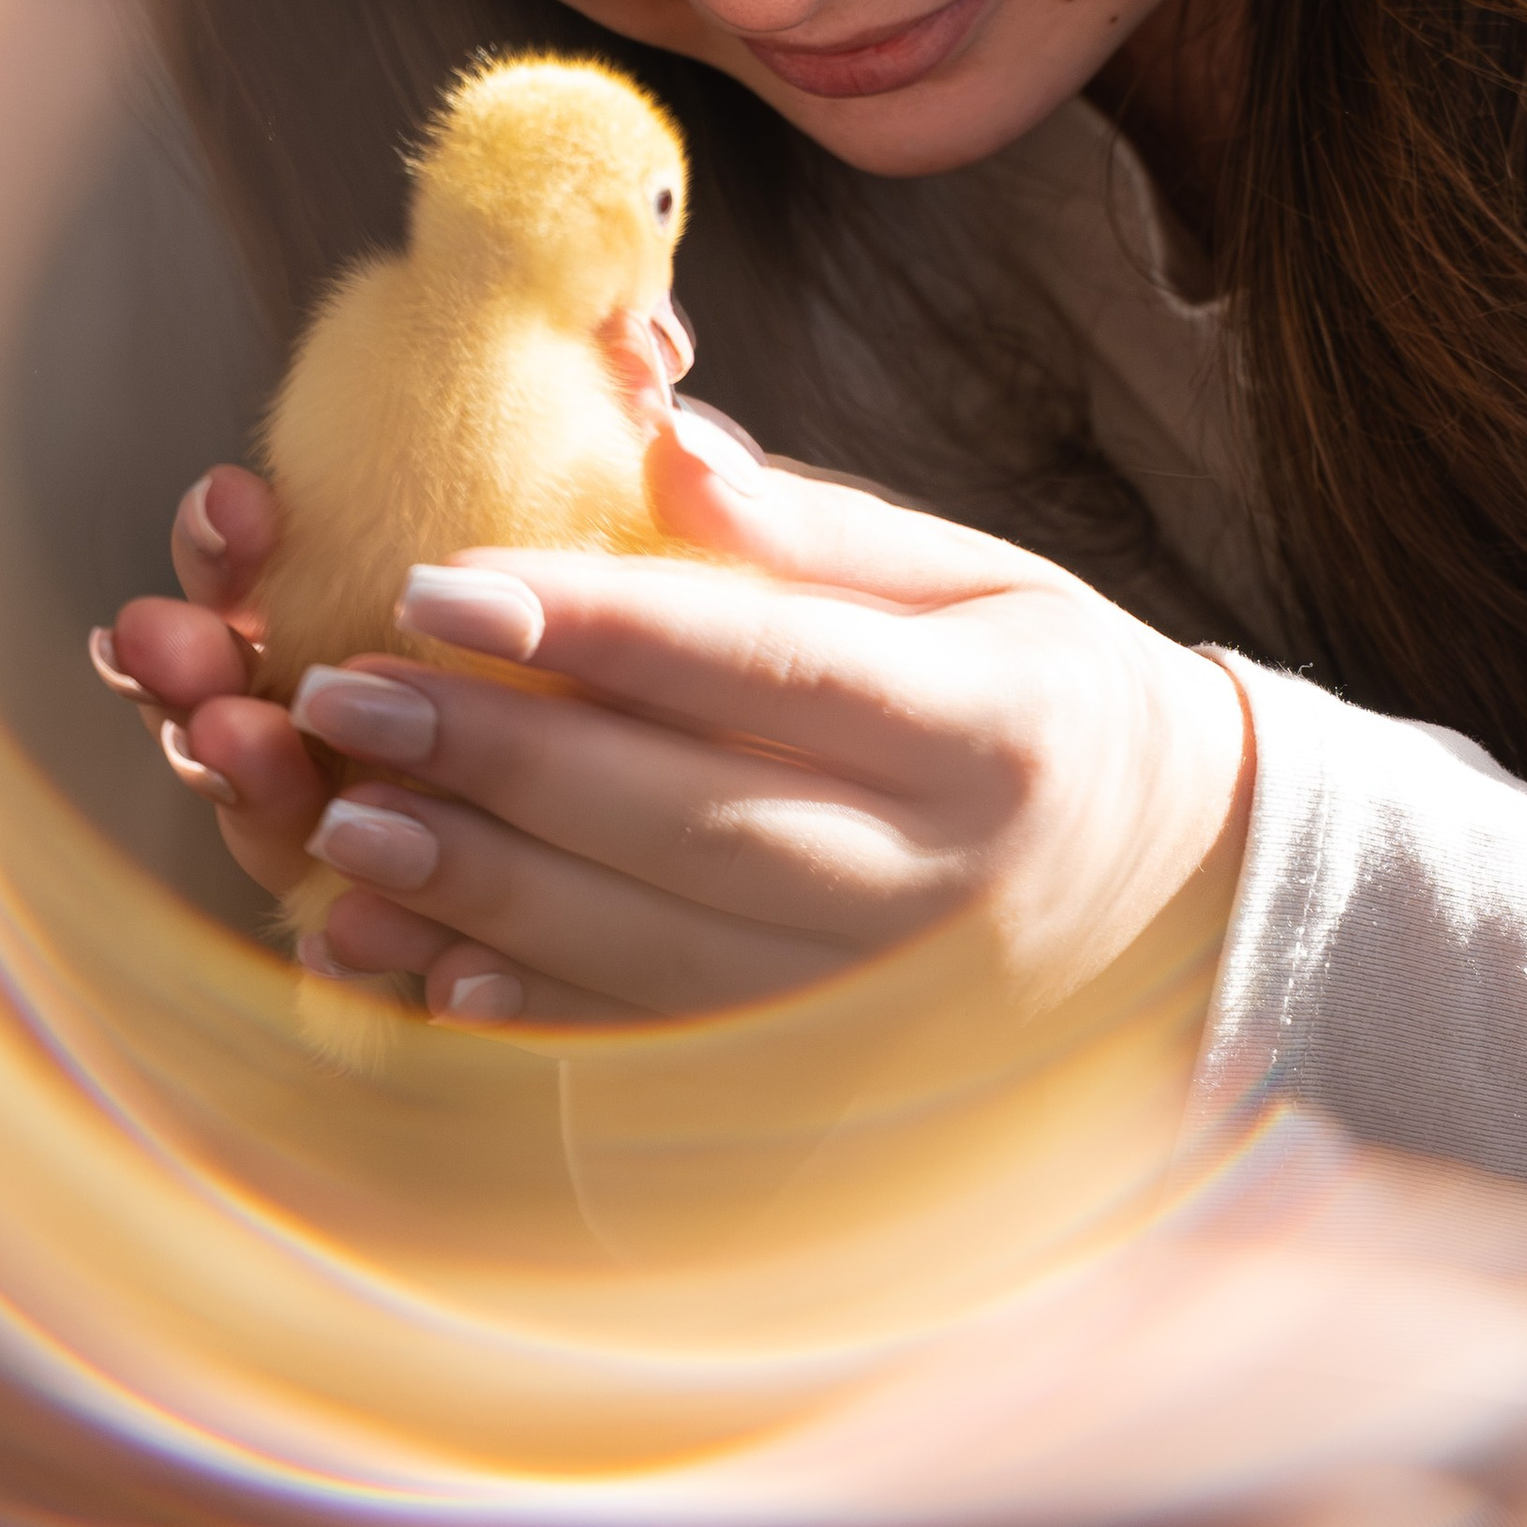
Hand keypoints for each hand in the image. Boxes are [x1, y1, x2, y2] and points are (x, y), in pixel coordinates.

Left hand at [96, 424, 1251, 1026]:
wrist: (1183, 895)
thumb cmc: (1051, 702)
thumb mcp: (981, 583)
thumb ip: (814, 530)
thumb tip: (661, 441)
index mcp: (988, 731)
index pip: (764, 668)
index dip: (593, 628)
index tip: (438, 582)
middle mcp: (943, 883)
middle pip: (689, 820)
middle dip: (499, 761)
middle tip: (343, 699)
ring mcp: (890, 1007)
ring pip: (658, 953)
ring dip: (486, 893)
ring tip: (346, 821)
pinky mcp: (839, 1086)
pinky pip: (667, 1059)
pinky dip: (539, 1019)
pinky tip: (428, 966)